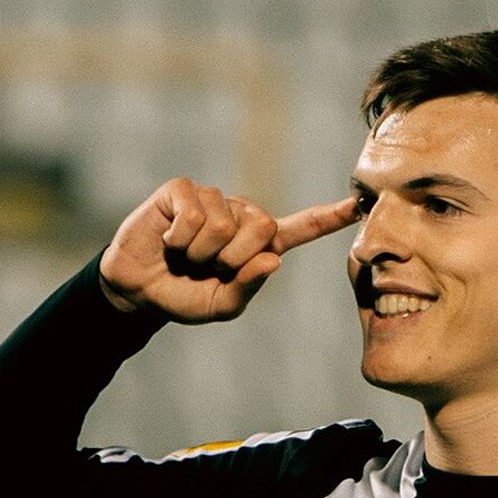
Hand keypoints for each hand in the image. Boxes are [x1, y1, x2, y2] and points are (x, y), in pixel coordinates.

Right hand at [99, 177, 358, 322]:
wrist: (138, 291)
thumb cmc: (185, 296)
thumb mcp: (222, 305)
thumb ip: (248, 287)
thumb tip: (274, 259)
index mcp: (259, 243)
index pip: (302, 226)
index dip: (329, 217)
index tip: (358, 205)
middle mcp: (240, 214)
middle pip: (261, 226)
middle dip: (232, 258)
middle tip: (208, 268)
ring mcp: (212, 199)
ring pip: (224, 223)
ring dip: (200, 252)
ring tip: (185, 256)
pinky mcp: (182, 191)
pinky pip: (194, 213)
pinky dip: (180, 237)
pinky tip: (169, 240)